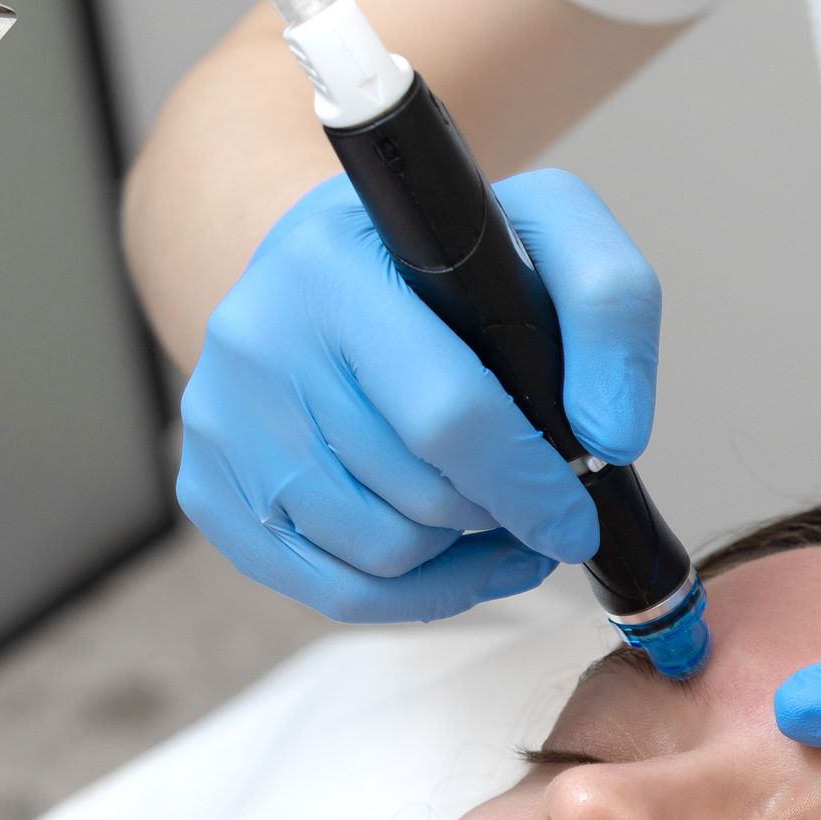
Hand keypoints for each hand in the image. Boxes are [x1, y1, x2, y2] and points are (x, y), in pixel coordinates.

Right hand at [177, 167, 659, 621]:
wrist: (321, 267)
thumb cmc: (443, 261)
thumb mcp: (546, 228)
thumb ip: (609, 303)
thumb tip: (610, 434)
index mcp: (331, 266)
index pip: (446, 416)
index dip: (528, 486)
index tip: (576, 517)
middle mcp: (256, 341)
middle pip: (415, 500)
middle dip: (497, 515)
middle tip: (534, 500)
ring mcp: (221, 423)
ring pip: (378, 554)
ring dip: (459, 555)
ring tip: (494, 517)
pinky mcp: (210, 489)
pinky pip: (333, 591)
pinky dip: (414, 591)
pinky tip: (456, 558)